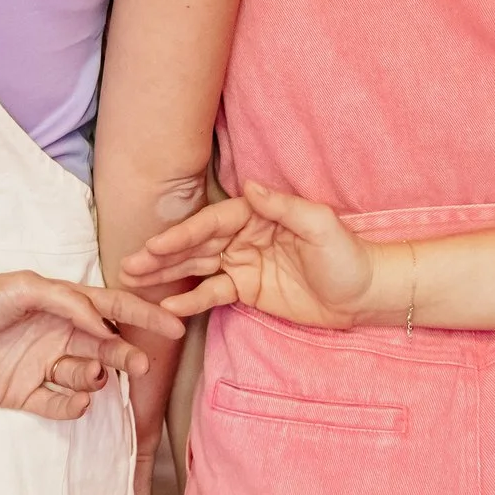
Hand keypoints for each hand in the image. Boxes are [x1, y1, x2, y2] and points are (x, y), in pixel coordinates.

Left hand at [0, 272, 183, 418]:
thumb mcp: (24, 287)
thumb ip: (68, 302)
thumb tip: (104, 324)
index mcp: (60, 303)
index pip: (111, 308)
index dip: (143, 315)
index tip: (174, 324)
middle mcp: (56, 334)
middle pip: (106, 347)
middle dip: (126, 356)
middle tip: (138, 364)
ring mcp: (41, 365)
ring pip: (86, 377)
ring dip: (93, 378)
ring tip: (81, 372)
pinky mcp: (23, 393)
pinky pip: (60, 405)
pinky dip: (70, 405)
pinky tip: (69, 398)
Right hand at [120, 180, 387, 329]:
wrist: (364, 294)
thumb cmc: (347, 255)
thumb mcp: (319, 225)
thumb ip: (283, 207)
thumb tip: (251, 187)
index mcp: (257, 215)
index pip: (212, 222)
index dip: (184, 234)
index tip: (157, 244)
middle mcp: (244, 236)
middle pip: (196, 245)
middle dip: (163, 254)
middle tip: (130, 264)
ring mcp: (242, 264)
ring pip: (197, 267)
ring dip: (166, 274)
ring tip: (134, 281)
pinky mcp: (247, 290)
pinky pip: (212, 293)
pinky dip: (190, 301)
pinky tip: (168, 308)